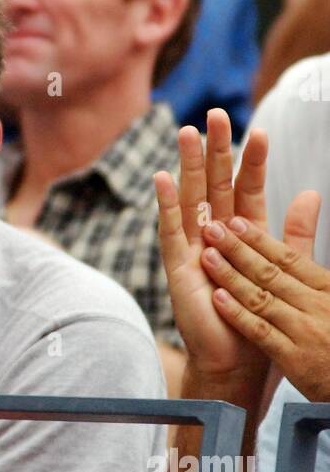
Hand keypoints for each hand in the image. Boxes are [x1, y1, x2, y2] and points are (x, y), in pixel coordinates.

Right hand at [154, 108, 272, 387]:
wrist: (238, 358)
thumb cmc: (259, 318)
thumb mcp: (285, 268)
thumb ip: (295, 232)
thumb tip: (310, 192)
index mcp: (242, 232)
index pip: (247, 188)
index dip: (252, 161)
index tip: (259, 131)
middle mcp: (215, 233)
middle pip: (215, 183)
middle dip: (216, 149)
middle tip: (215, 113)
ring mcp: (194, 246)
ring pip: (192, 197)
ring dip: (189, 165)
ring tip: (187, 131)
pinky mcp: (178, 265)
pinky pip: (171, 229)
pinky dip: (166, 204)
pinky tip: (162, 177)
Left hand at [196, 196, 329, 399]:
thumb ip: (312, 273)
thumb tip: (311, 224)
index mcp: (328, 289)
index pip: (289, 258)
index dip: (259, 239)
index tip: (236, 221)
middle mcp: (316, 306)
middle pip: (271, 272)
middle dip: (239, 248)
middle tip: (212, 228)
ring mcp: (304, 332)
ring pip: (262, 297)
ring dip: (232, 275)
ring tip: (207, 256)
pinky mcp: (294, 359)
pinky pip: (261, 331)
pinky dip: (238, 314)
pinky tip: (217, 299)